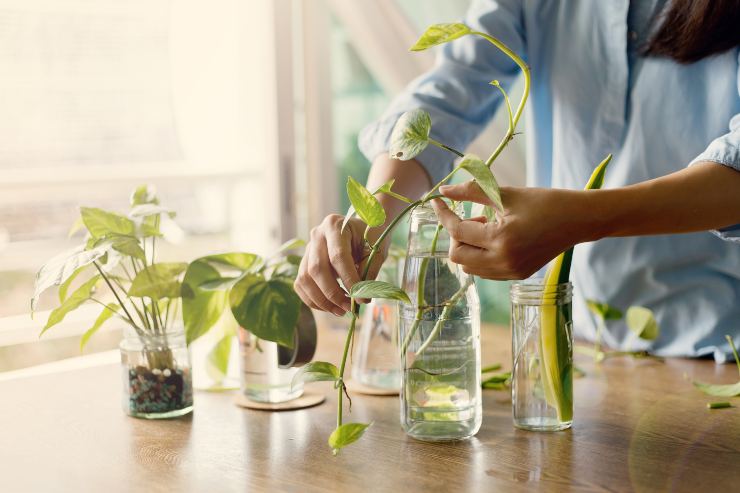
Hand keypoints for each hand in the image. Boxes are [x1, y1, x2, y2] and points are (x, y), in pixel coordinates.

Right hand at [295, 215, 385, 315]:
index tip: (360, 298)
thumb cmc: (370, 238)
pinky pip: (301, 284)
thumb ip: (369, 271)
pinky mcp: (304, 262)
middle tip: (349, 308)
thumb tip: (361, 298)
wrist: (361, 229)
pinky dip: (312, 300)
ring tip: (340, 311)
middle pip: (317, 269)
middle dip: (333, 293)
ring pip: (305, 279)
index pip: (338, 256)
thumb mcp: (376, 250)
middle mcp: (317, 235)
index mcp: (334, 225)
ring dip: (322, 300)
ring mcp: (308, 249)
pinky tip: (329, 307)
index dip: (348, 280)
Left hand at [431, 181, 585, 279]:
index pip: (458, 231)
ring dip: (467, 246)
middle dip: (455, 234)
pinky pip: (484, 271)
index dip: (443, 215)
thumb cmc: (544, 202)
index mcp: (501, 239)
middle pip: (458, 255)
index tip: (436, 201)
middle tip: (470, 217)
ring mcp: (510, 272)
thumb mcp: (506, 194)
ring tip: (486, 227)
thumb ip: (471, 192)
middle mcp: (503, 262)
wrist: (578, 220)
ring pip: (469, 266)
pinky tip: (494, 238)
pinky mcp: (516, 276)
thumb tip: (443, 190)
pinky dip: (479, 255)